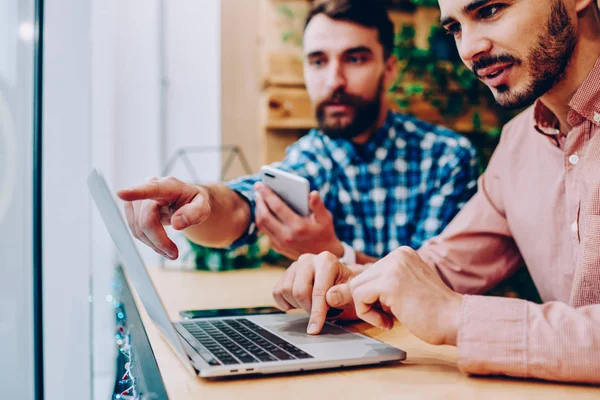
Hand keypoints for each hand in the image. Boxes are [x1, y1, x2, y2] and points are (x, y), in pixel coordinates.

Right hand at [117, 176, 210, 259]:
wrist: (187, 201)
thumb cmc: (194, 202)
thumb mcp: (204, 207)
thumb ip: (194, 213)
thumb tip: (177, 224)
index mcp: (168, 185)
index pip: (151, 189)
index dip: (136, 192)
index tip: (121, 193)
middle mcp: (150, 188)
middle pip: (146, 220)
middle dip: (159, 241)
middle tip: (174, 254)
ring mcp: (139, 198)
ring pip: (138, 228)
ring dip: (154, 244)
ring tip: (171, 252)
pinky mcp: (133, 209)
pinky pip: (136, 231)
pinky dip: (148, 242)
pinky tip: (161, 245)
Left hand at [254, 182, 342, 259]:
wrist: (323, 254)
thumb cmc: (325, 232)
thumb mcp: (325, 218)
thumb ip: (318, 205)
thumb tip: (312, 193)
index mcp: (298, 227)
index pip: (277, 207)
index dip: (267, 194)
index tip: (260, 184)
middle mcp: (287, 236)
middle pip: (264, 216)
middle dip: (259, 201)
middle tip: (257, 189)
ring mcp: (280, 244)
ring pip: (262, 225)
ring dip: (258, 210)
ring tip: (259, 198)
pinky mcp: (278, 247)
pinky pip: (265, 231)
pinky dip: (262, 219)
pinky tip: (264, 210)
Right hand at [272, 251, 365, 333]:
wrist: (337, 278)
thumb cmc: (345, 286)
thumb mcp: (352, 291)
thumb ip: (344, 294)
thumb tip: (330, 298)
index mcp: (326, 261)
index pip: (318, 291)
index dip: (317, 313)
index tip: (314, 330)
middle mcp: (308, 259)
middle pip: (299, 291)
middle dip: (307, 308)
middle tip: (318, 313)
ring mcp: (294, 265)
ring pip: (286, 291)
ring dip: (297, 305)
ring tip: (311, 304)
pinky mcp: (285, 274)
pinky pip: (277, 292)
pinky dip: (286, 303)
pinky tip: (300, 303)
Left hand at [329, 247, 462, 345]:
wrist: (455, 321)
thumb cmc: (431, 313)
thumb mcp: (396, 296)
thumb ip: (370, 291)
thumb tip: (329, 294)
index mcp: (401, 254)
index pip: (368, 274)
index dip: (373, 297)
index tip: (393, 309)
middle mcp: (397, 255)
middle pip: (359, 280)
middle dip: (368, 303)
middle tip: (390, 316)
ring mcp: (393, 266)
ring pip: (356, 288)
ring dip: (368, 309)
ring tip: (391, 318)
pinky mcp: (389, 282)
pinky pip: (359, 297)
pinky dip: (369, 314)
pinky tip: (390, 321)